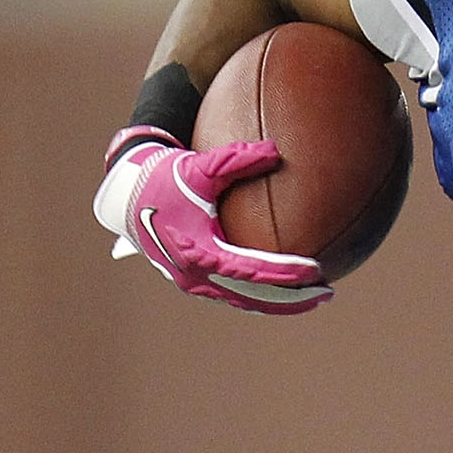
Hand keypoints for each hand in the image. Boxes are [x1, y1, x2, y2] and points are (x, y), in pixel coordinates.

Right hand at [92, 127, 332, 314]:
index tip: (316, 270)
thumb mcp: (199, 167)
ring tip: (312, 297)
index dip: (286, 273)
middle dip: (292, 298)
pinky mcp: (193, 282)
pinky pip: (233, 296)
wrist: (125, 197)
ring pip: (244, 301)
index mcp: (199, 251)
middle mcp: (196, 275)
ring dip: (279, 302)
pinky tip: (284, 290)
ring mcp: (194, 283)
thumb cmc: (163, 178)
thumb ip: (236, 159)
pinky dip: (260, 296)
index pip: (252, 270)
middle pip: (254, 297)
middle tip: (327, 292)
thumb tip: (275, 150)